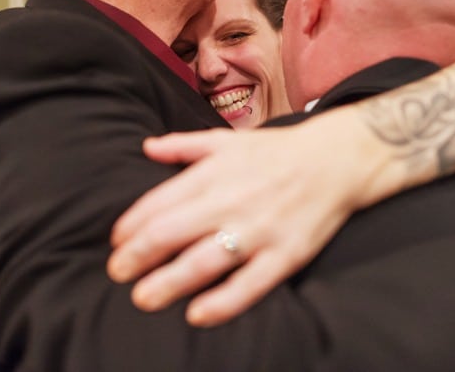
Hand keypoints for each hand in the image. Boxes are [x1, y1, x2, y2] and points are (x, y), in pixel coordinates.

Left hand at [107, 114, 380, 326]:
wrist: (337, 159)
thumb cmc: (276, 151)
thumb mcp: (227, 140)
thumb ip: (184, 145)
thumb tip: (145, 147)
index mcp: (213, 173)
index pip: (159, 202)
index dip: (131, 225)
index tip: (116, 241)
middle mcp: (231, 201)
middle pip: (172, 233)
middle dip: (137, 256)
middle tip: (117, 273)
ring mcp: (259, 230)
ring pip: (204, 262)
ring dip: (168, 283)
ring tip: (143, 299)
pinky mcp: (286, 255)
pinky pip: (250, 285)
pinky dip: (222, 302)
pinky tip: (197, 315)